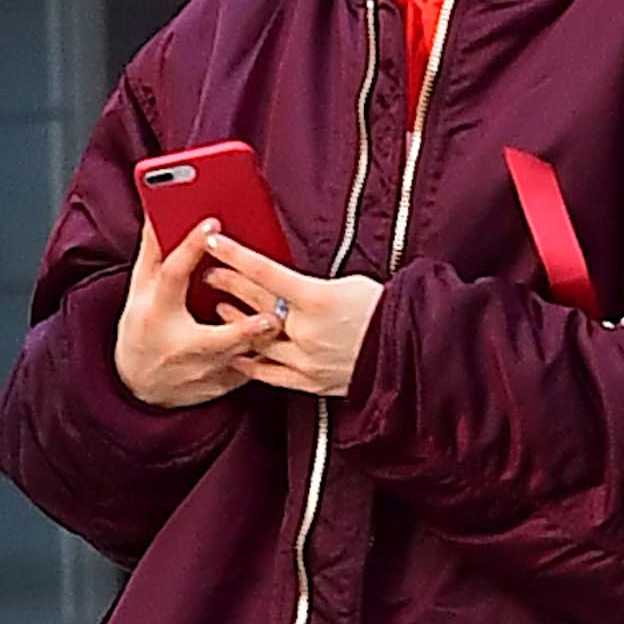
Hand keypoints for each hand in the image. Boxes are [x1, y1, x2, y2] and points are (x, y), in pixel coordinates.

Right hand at [113, 215, 281, 407]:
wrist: (138, 384)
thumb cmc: (142, 328)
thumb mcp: (140, 291)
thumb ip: (153, 254)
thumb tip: (157, 216)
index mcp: (157, 312)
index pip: (173, 275)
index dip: (191, 248)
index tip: (211, 227)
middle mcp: (179, 345)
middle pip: (216, 337)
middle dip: (244, 329)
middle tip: (270, 315)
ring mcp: (201, 371)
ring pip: (240, 358)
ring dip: (261, 341)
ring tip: (280, 322)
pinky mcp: (220, 385)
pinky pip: (249, 372)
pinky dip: (266, 359)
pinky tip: (282, 348)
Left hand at [203, 234, 383, 398]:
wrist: (412, 352)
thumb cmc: (386, 312)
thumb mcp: (351, 284)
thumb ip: (312, 286)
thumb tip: (283, 282)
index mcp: (318, 298)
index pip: (265, 272)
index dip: (235, 255)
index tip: (213, 242)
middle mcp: (307, 330)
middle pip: (255, 303)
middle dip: (229, 284)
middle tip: (210, 273)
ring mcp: (306, 358)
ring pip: (257, 338)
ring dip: (234, 321)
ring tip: (220, 308)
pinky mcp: (311, 381)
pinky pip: (270, 374)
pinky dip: (250, 363)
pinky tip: (235, 353)